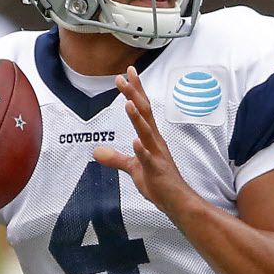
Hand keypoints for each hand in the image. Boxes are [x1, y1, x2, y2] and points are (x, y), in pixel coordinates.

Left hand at [93, 66, 191, 209]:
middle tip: (123, 76)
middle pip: (145, 113)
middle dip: (134, 94)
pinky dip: (142, 150)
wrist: (177, 201)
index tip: (128, 73)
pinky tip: (136, 142)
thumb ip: (116, 158)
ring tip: (129, 102)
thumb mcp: (133, 168)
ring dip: (137, 117)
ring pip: (146, 132)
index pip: (143, 109)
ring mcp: (156, 155)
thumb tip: (96, 152)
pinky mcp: (156, 170)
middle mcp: (155, 141)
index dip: (135, 90)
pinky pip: (148, 158)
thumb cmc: (158, 183)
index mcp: (151, 138)